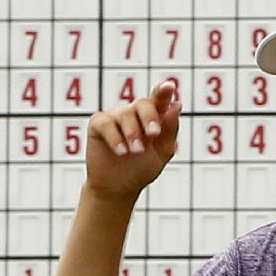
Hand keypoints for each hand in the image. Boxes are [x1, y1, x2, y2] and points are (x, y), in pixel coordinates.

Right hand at [85, 81, 181, 201]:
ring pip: (125, 114)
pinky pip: (106, 123)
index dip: (164, 91)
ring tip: (135, 151)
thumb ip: (170, 129)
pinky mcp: (98, 125)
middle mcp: (133, 113)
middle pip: (143, 104)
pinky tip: (121, 151)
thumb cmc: (142, 168)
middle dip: (149, 117)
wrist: (118, 188)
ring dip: (132, 133)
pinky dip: (115, 137)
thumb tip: (176, 104)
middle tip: (153, 134)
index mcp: (152, 117)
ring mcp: (115, 117)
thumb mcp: (162, 152)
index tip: (169, 86)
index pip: (159, 100)